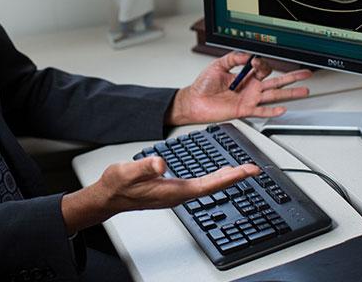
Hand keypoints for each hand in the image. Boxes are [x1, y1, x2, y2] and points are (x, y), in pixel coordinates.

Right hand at [61, 156, 259, 233]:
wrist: (107, 198)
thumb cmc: (117, 186)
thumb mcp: (127, 171)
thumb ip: (145, 167)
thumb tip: (161, 163)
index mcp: (172, 191)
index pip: (208, 185)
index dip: (229, 178)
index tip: (246, 171)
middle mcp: (178, 195)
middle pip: (213, 187)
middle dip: (234, 177)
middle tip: (253, 170)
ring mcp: (175, 194)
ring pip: (207, 187)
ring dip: (225, 179)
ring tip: (240, 171)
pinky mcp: (171, 191)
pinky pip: (199, 185)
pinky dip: (212, 179)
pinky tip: (215, 175)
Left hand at [166, 51, 312, 125]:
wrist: (194, 101)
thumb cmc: (203, 85)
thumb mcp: (217, 65)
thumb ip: (233, 58)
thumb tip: (248, 54)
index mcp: (245, 76)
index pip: (263, 68)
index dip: (262, 63)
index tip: (255, 61)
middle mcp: (250, 88)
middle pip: (276, 82)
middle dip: (292, 77)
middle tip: (305, 74)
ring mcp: (249, 99)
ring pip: (274, 95)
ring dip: (290, 93)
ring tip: (304, 91)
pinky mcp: (243, 110)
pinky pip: (261, 110)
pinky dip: (272, 111)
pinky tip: (283, 110)